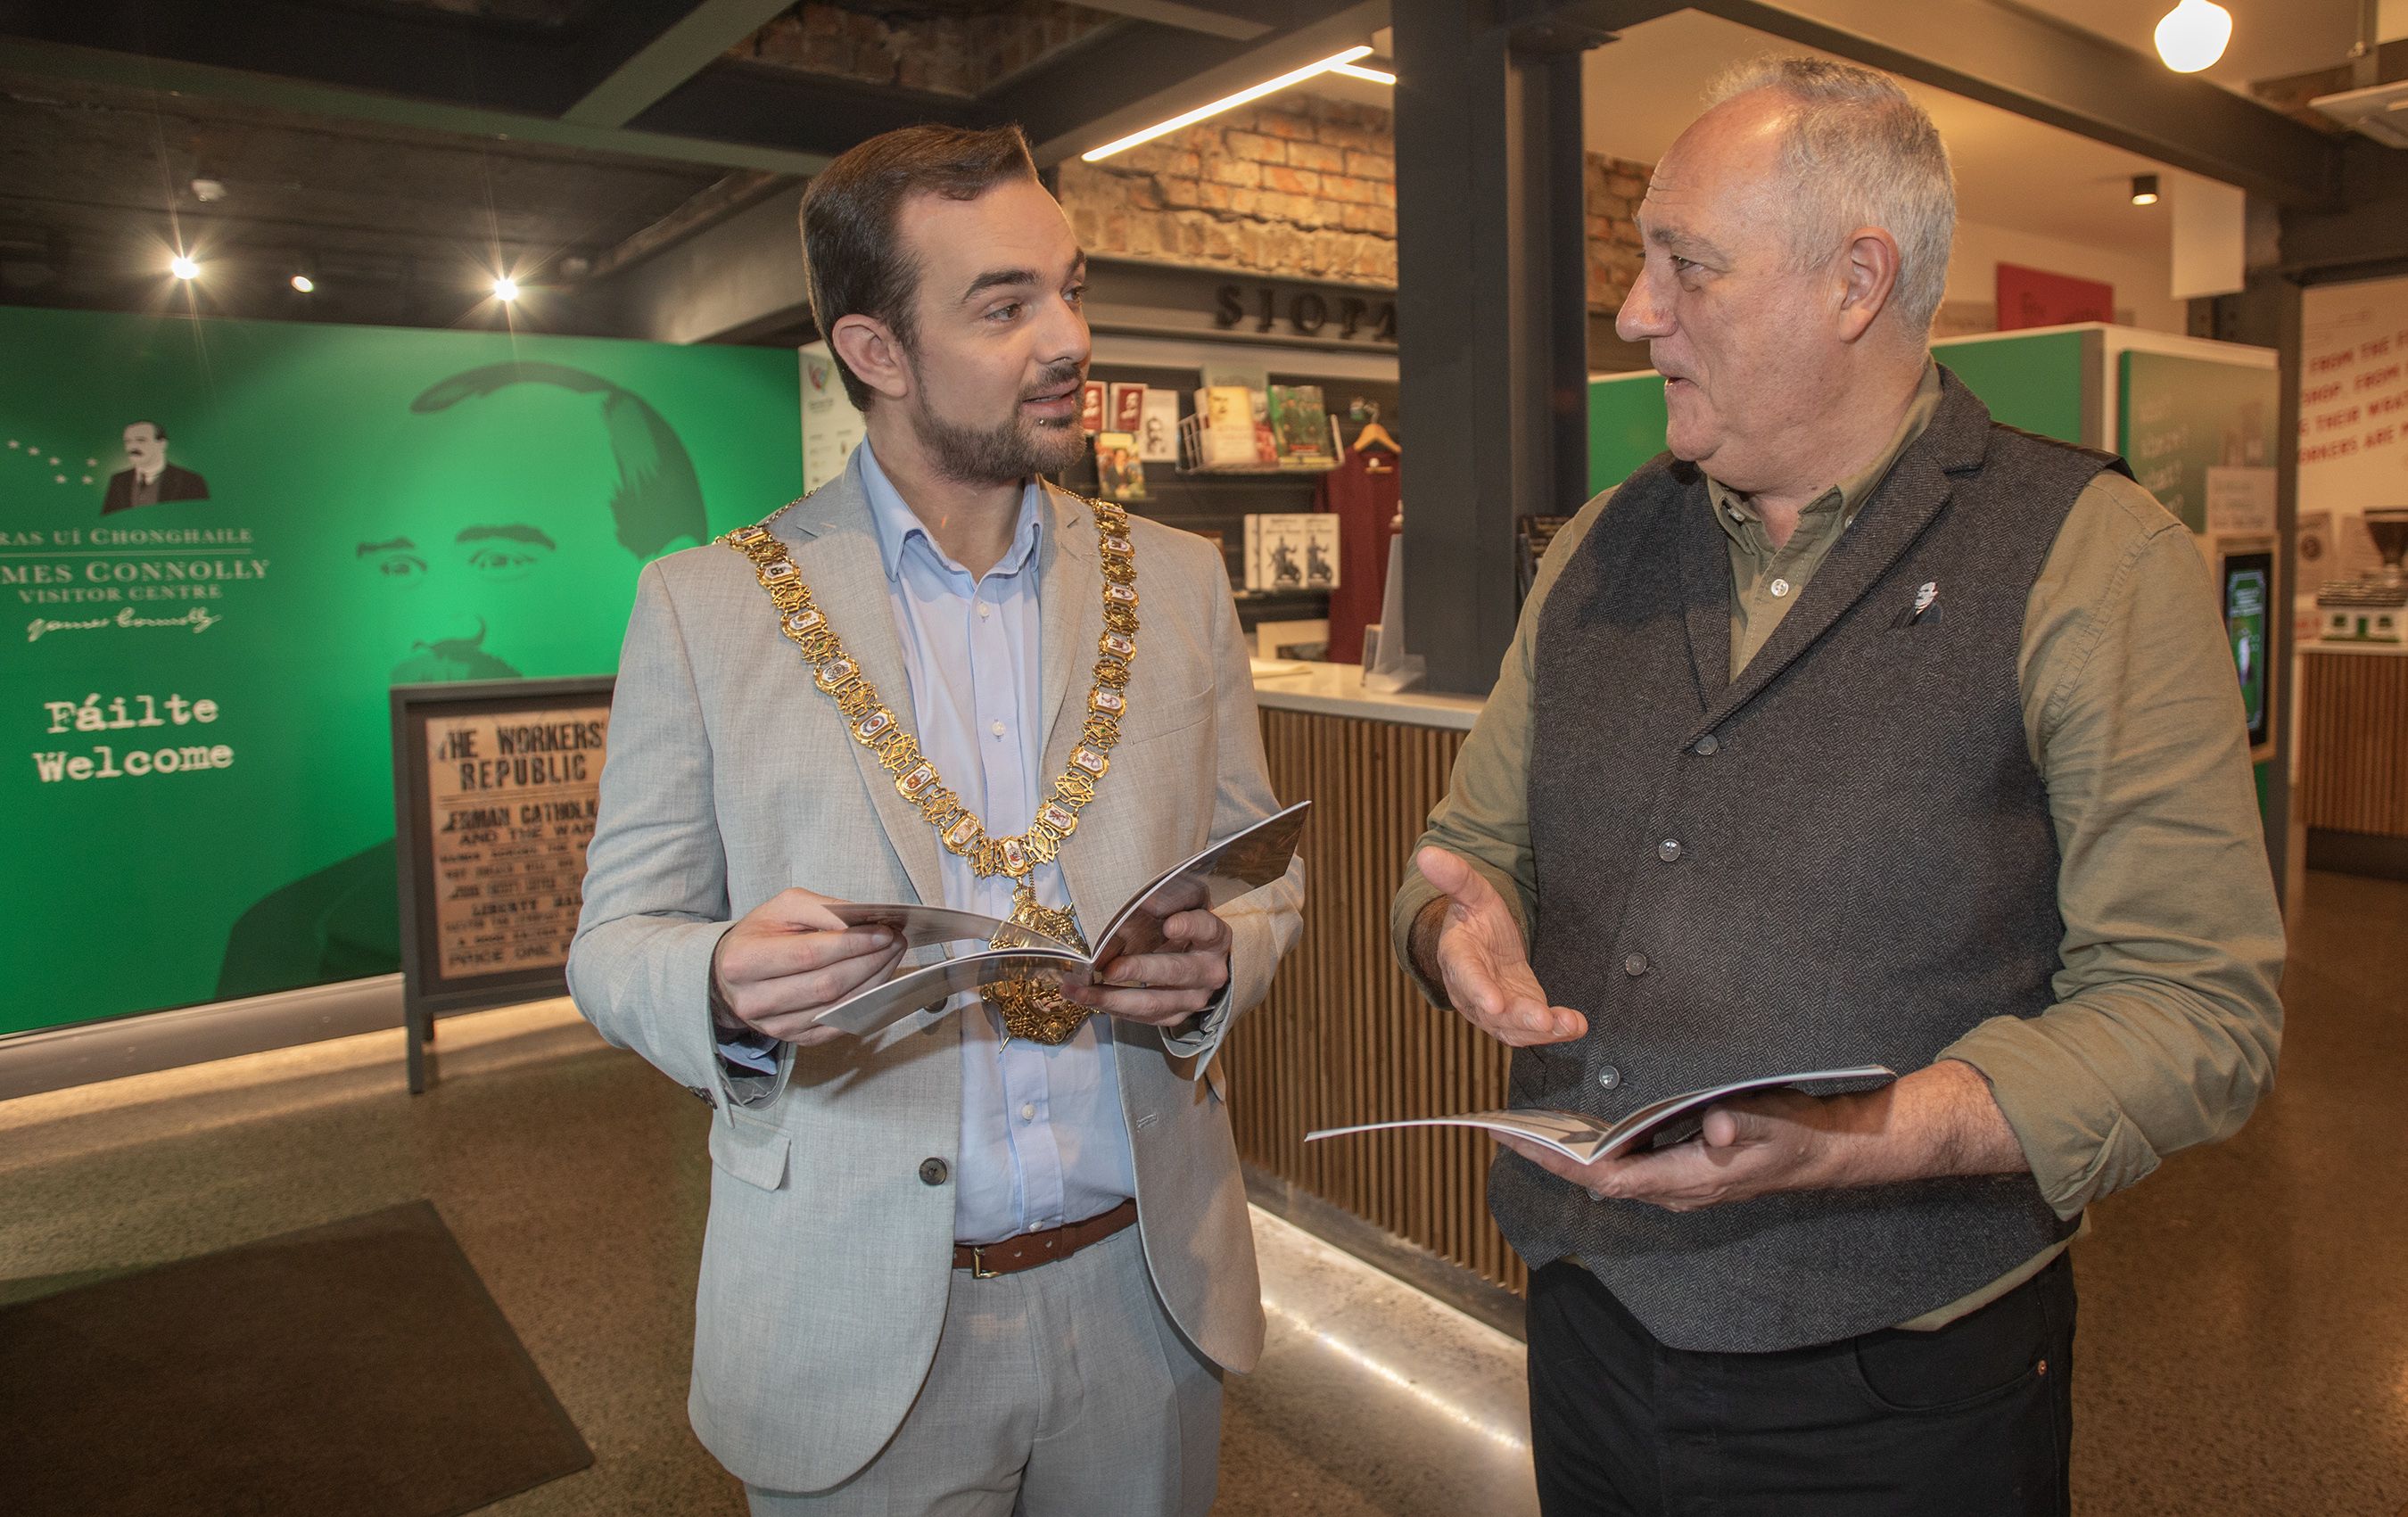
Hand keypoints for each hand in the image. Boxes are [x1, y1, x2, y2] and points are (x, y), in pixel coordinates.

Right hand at [712, 888, 905, 1047]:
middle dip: (869, 961)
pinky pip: (838, 1025)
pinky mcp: (792, 1038)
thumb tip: (865, 923)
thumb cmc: (759, 936)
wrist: (730, 973)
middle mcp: (754, 999)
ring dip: (873, 982)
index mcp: (745, 961)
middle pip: (827, 985)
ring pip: (837, 1007)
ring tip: (891, 958)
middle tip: (895, 942)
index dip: (852, 944)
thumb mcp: (783, 907)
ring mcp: (773, 1025)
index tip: (883, 933)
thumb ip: (823, 910)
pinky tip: (878, 983)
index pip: (809, 954)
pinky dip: (865, 1004)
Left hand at [1065, 901, 1231, 1028]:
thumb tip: (1129, 899)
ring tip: (1080, 991)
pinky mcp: (1175, 1016)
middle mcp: (1209, 971)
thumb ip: (1162, 902)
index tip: (1169, 925)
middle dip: (1139, 970)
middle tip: (1109, 968)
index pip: (1206, 929)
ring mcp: (1194, 998)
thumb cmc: (1182, 927)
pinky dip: (1112, 1008)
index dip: (1189, 926)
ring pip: (1155, 1003)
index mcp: (1214, 938)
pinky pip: (1143, 1017)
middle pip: (1176, 971)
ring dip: (1113, 998)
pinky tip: (1086, 999)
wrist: (1200, 962)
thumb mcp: (1180, 907)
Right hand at [1412, 846, 1584, 1045]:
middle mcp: (1471, 991)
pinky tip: (1575, 1025)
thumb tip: (1427, 853)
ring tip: (1569, 1024)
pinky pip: (1530, 1030)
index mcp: (1458, 958)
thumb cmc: (1474, 917)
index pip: (1466, 975)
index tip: (1494, 1003)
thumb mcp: (1470, 892)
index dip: (1479, 991)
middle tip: (1543, 1019)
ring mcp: (1493, 1008)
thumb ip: (1455, 876)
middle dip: (1518, 1017)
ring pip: (1512, 1028)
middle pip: (1491, 1011)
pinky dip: (1554, 1031)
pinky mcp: (1515, 1016)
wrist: (1481, 941)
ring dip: (1541, 1030)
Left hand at [1497, 1087, 1840, 1211]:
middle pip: (1598, 1180)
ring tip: (1521, 1130)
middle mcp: (1674, 1189)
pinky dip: (1592, 1150)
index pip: (1611, 1178)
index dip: (1565, 1164)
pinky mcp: (1678, 1171)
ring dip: (1566, 1156)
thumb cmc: (1796, 1137)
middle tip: (1501, 1132)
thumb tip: (1719, 1128)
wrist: (1822, 1153)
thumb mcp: (1776, 1125)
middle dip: (1549, 1159)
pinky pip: (1625, 1166)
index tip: (1526, 1145)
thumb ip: (1747, 1126)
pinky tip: (1571, 1129)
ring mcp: (1675, 1183)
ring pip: (1609, 1175)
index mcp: (1688, 1179)